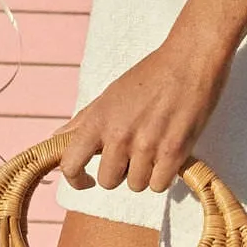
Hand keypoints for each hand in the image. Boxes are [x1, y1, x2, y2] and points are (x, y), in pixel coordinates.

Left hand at [61, 16, 238, 201]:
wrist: (189, 60)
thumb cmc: (149, 75)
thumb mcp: (110, 94)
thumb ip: (84, 121)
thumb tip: (57, 139)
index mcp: (99, 120)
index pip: (70, 164)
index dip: (76, 179)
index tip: (87, 180)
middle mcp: (119, 135)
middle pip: (108, 182)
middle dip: (119, 172)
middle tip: (132, 153)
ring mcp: (147, 146)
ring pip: (136, 185)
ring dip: (144, 173)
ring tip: (153, 149)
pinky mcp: (174, 152)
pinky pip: (159, 186)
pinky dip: (163, 176)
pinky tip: (167, 156)